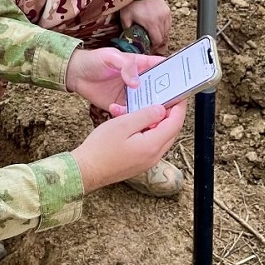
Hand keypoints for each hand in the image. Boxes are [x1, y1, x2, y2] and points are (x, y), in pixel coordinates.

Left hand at [64, 47, 164, 111]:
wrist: (75, 74)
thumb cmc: (94, 60)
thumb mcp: (110, 57)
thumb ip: (126, 66)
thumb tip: (136, 82)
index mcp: (141, 65)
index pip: (162, 69)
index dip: (173, 75)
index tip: (181, 83)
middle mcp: (140, 80)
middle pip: (159, 90)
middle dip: (164, 98)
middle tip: (167, 105)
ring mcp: (132, 94)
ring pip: (147, 104)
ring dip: (149, 110)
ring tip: (146, 114)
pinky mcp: (121, 105)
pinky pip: (131, 113)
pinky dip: (129, 116)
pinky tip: (117, 110)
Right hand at [71, 102, 187, 191]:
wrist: (86, 171)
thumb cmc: (100, 148)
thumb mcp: (123, 124)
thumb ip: (145, 115)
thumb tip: (161, 109)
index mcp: (152, 145)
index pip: (175, 123)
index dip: (179, 107)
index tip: (179, 94)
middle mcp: (154, 156)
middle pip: (170, 130)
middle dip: (167, 112)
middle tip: (159, 97)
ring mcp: (147, 161)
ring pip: (159, 136)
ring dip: (152, 121)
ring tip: (134, 109)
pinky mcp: (140, 162)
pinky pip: (149, 143)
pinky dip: (144, 130)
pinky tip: (129, 122)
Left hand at [119, 0, 170, 52]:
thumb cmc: (132, 3)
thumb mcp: (125, 17)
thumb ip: (127, 30)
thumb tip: (129, 39)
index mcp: (151, 23)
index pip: (157, 41)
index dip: (153, 47)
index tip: (148, 47)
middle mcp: (161, 20)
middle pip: (163, 38)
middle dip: (157, 43)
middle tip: (151, 44)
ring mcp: (166, 15)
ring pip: (167, 31)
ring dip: (161, 36)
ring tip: (154, 37)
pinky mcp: (167, 11)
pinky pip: (168, 24)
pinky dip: (164, 28)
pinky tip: (157, 28)